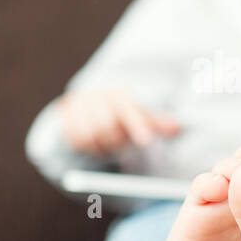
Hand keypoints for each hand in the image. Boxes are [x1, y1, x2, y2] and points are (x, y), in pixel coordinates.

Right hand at [56, 88, 180, 155]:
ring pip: (90, 136)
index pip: (129, 109)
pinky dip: (86, 146)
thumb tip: (176, 128)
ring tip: (106, 143)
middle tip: (119, 145)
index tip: (147, 141)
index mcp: (117, 94)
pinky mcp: (64, 118)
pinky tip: (93, 143)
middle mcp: (97, 97)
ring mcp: (78, 107)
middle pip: (107, 125)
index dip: (138, 125)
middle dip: (115, 141)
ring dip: (100, 146)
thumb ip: (155, 123)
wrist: (85, 105)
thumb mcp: (137, 115)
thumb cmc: (118, 113)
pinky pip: (75, 140)